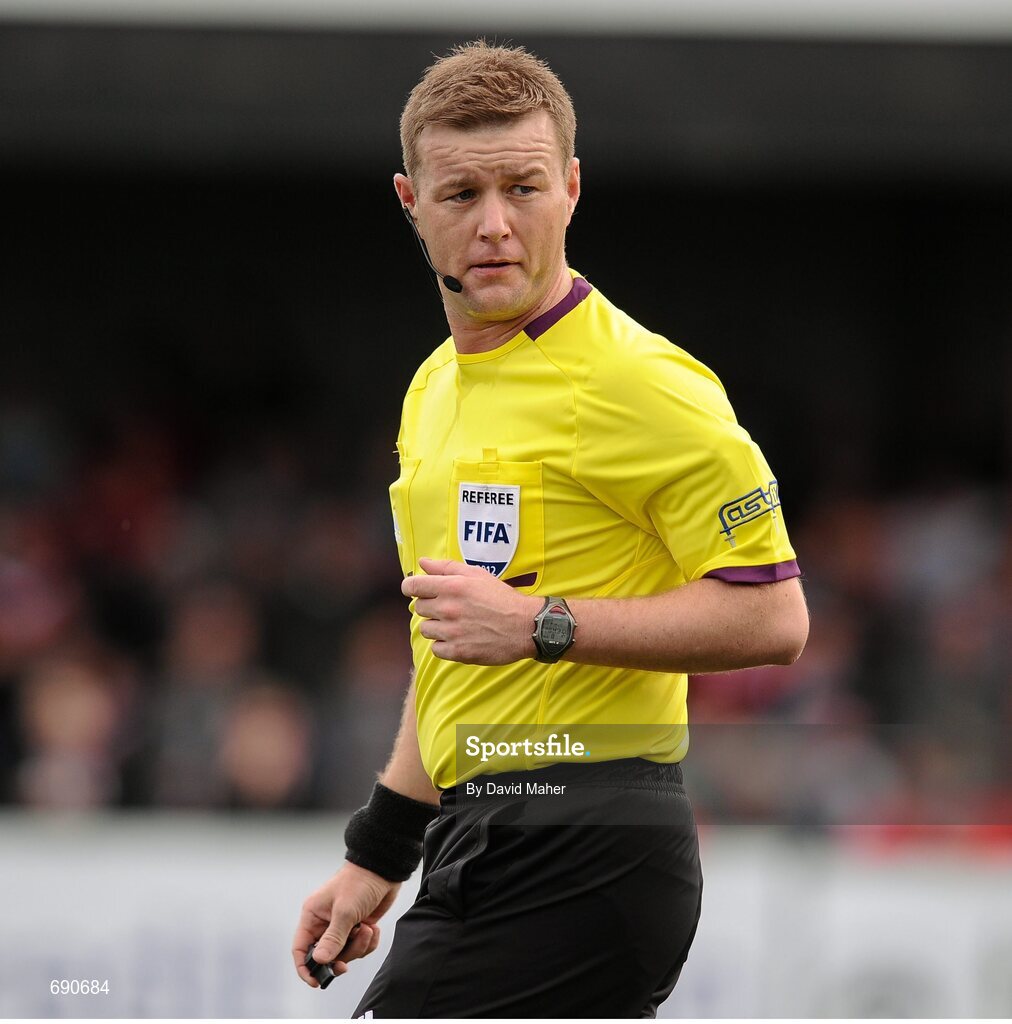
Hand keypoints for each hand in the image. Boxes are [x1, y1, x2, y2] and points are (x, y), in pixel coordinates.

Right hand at [292, 862, 400, 986]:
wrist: (383, 870)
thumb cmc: (359, 881)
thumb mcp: (345, 911)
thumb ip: (332, 938)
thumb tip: (320, 960)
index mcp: (313, 916)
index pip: (301, 948)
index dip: (305, 968)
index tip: (316, 981)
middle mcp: (325, 923)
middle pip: (326, 956)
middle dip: (341, 957)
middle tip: (350, 956)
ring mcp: (342, 926)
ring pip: (345, 953)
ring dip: (359, 946)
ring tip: (366, 929)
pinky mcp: (358, 928)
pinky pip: (360, 948)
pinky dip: (368, 942)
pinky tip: (373, 927)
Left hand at [401, 557, 540, 664]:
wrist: (525, 626)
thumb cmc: (502, 598)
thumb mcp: (477, 575)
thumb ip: (446, 567)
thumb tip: (422, 562)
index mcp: (452, 587)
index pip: (412, 586)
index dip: (411, 587)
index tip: (416, 590)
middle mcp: (448, 609)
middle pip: (419, 608)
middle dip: (430, 606)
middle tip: (449, 607)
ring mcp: (452, 632)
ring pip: (426, 629)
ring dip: (437, 626)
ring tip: (456, 624)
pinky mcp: (458, 652)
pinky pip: (436, 649)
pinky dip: (444, 645)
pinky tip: (459, 638)